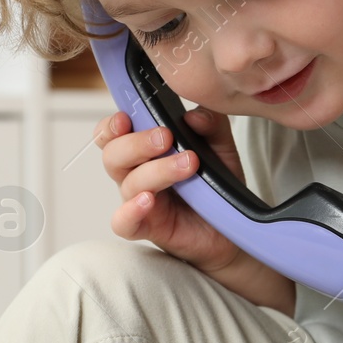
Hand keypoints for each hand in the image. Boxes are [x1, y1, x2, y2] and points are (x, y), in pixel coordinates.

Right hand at [93, 106, 245, 273]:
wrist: (230, 227)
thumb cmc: (214, 185)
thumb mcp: (220, 146)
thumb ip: (211, 124)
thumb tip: (194, 116)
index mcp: (145, 150)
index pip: (113, 133)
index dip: (112, 125)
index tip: (127, 117)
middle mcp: (135, 173)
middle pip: (113, 154)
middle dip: (137, 143)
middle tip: (166, 138)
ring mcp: (138, 201)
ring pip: (128, 183)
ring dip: (156, 170)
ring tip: (189, 164)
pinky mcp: (147, 227)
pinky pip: (124, 222)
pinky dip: (131, 211)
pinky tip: (148, 200)